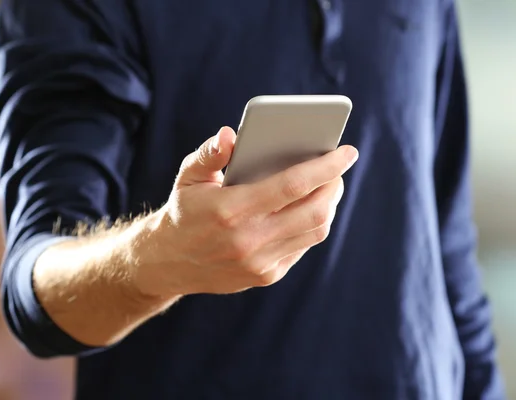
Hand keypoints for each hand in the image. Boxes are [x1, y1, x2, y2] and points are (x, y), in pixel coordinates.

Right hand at [134, 126, 358, 295]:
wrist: (167, 262)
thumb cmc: (184, 211)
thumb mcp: (188, 177)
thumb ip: (210, 153)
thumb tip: (231, 134)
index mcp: (231, 209)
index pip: (293, 185)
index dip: (326, 167)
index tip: (348, 152)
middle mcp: (249, 240)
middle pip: (314, 211)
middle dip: (334, 185)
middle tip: (337, 169)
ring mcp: (260, 262)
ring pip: (315, 232)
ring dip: (328, 206)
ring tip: (328, 186)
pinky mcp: (266, 276)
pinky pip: (302, 247)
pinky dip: (312, 225)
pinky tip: (308, 209)